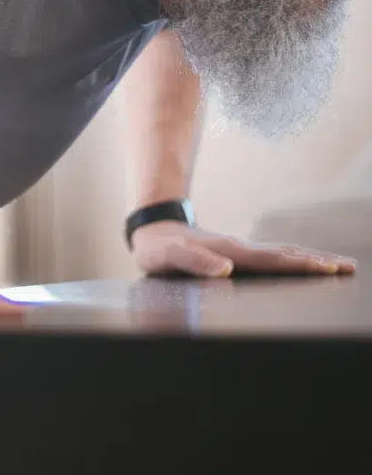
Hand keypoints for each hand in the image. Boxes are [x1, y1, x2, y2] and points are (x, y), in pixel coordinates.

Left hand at [130, 221, 356, 278]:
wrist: (152, 231)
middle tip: (349, 267)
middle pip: (285, 255)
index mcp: (230, 251)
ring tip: (338, 265)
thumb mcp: (168, 256)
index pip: (272, 260)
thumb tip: (225, 271)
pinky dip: (293, 261)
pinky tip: (303, 265)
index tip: (327, 269)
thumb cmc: (158, 248)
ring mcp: (240, 251)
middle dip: (317, 261)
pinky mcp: (237, 256)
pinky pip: (272, 258)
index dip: (300, 265)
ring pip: (281, 254)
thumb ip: (193, 262)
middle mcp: (240, 249)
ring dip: (310, 260)